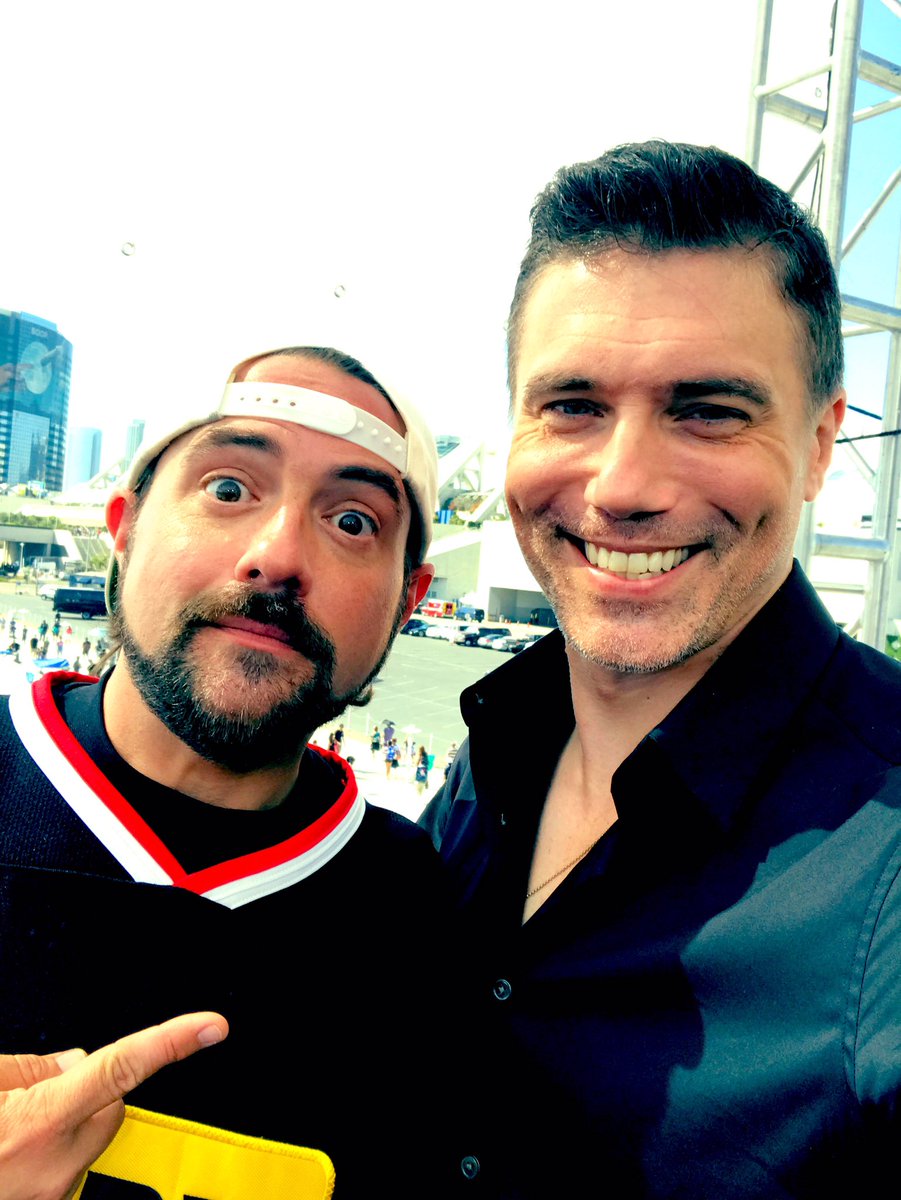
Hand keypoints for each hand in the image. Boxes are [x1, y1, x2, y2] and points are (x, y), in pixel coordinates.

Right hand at [0, 1011, 227, 1199]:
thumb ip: (33, 1067)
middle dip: (87, 1087)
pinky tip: (12, 1148)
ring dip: (65, 1122)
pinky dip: (49, 1152)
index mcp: (40, 1121)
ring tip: (9, 1126)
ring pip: (86, 1139)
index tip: (212, 1026)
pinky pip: (64, 1168)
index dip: (173, 1042)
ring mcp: (49, 1196)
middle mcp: (52, 1167)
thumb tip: (74, 1063)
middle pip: (110, 1105)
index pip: (123, 1067)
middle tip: (28, 1093)